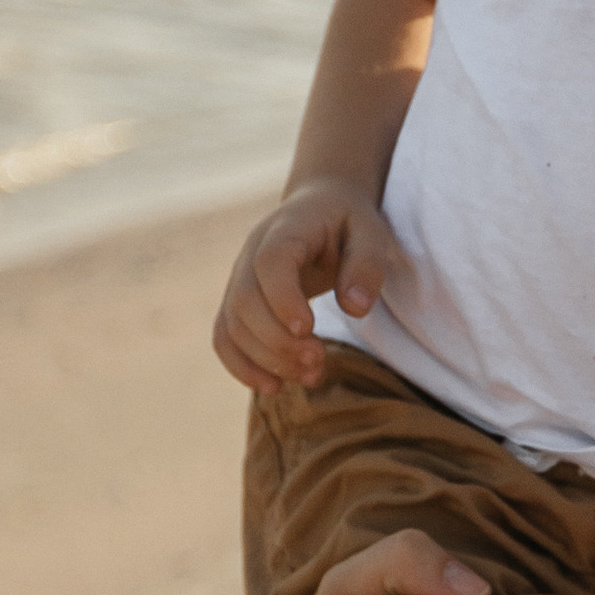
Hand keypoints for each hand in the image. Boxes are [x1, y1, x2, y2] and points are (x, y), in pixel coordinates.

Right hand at [214, 181, 402, 394]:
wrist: (320, 207)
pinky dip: (241, 366)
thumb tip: (355, 308)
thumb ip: (366, 265)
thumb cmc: (348, 222)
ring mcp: (239, 278)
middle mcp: (251, 252)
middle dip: (278, 341)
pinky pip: (224, 337)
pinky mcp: (237, 302)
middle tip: (319, 360)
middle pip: (245, 301)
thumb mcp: (371, 232)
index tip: (309, 329)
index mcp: (285, 229)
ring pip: (233, 325)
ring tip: (311, 376)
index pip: (270, 263)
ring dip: (266, 359)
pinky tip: (273, 386)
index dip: (282, 299)